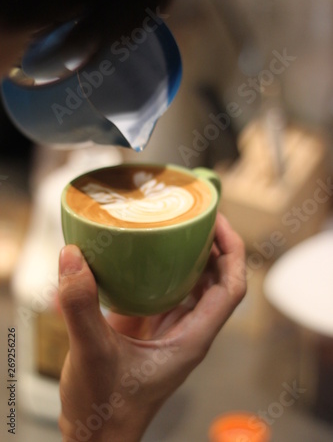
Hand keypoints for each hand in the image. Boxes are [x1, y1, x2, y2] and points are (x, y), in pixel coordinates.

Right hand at [58, 213, 245, 441]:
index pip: (231, 289)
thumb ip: (82, 307)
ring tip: (171, 227)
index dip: (231, 252)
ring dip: (185, 257)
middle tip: (193, 215)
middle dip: (210, 246)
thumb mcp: (94, 355)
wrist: (94, 437)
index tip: (217, 222)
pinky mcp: (144, 330)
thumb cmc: (106, 410)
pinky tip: (137, 255)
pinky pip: (158, 292)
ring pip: (188, 286)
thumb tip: (72, 257)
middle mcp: (185, 332)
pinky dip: (154, 271)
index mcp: (191, 339)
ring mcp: (165, 330)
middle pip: (214, 281)